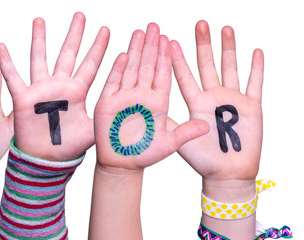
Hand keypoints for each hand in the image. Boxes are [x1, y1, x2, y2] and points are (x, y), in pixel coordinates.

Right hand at [0, 12, 108, 160]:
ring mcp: (41, 90)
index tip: (106, 30)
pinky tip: (0, 46)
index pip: (90, 65)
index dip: (98, 48)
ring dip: (39, 39)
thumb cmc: (68, 147)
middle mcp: (59, 86)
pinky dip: (6, 63)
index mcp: (77, 92)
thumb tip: (129, 111)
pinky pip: (12, 77)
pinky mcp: (23, 99)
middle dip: (74, 34)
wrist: (45, 160)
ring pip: (40, 58)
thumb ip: (106, 118)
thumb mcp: (92, 132)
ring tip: (40, 20)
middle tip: (81, 15)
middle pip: (68, 54)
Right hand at [94, 23, 207, 169]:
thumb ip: (186, 133)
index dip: (166, 56)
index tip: (169, 39)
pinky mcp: (108, 103)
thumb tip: (206, 127)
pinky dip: (118, 69)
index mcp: (158, 102)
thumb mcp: (170, 144)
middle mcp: (141, 96)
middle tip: (155, 26)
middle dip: (151, 45)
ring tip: (139, 32)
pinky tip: (123, 54)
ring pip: (131, 69)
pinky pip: (113, 82)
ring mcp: (124, 98)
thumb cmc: (144, 155)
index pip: (162, 74)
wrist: (122, 165)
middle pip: (147, 66)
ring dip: (135, 51)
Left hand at [170, 20, 263, 182]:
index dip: (176, 59)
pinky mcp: (252, 107)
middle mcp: (213, 97)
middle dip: (203, 44)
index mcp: (195, 103)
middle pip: (207, 65)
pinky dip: (256, 68)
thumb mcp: (179, 141)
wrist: (226, 174)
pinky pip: (255, 84)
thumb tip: (148, 110)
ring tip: (224, 28)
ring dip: (228, 48)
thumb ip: (168, 124)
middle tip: (199, 23)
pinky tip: (255, 52)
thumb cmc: (202, 161)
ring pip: (230, 68)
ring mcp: (232, 100)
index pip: (183, 76)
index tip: (169, 41)